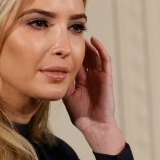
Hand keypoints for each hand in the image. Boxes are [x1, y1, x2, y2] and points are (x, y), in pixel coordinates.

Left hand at [64, 37, 124, 153]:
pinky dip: (101, 49)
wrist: (94, 125)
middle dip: (78, 46)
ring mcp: (99, 76)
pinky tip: (94, 41)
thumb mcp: (67, 95)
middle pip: (85, 56)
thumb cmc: (80, 114)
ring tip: (81, 35)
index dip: (69, 53)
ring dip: (89, 45)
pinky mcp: (106, 77)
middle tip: (70, 34)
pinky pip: (105, 60)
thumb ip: (63, 82)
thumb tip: (53, 69)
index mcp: (80, 81)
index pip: (75, 62)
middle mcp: (90, 76)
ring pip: (95, 55)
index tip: (59, 43)